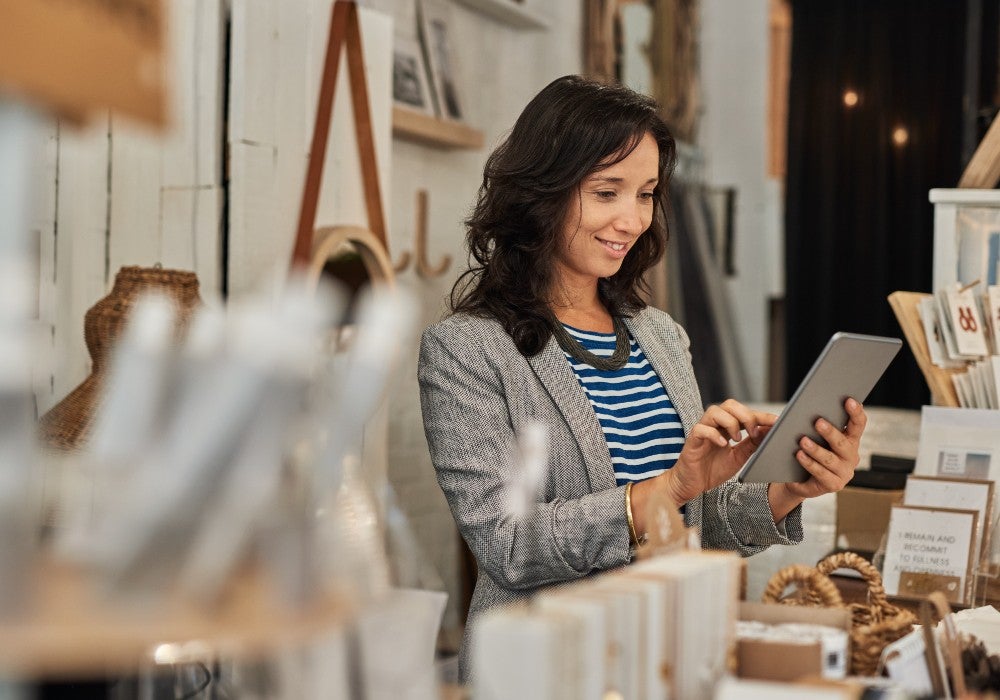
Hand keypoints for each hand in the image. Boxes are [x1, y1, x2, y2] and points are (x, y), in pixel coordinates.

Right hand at [663, 399, 777, 504]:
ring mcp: (702, 431)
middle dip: (746, 415)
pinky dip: (714, 434)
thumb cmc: (712, 470)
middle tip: (754, 433)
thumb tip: (768, 432)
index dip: (761, 415)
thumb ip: (752, 444)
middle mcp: (714, 425)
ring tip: (737, 439)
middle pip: (729, 405)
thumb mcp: (739, 458)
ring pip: (714, 411)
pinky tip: (723, 444)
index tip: (776, 421)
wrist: (692, 485)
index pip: (745, 413)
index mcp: (726, 427)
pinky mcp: (692, 440)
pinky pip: (701, 429)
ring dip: (730, 422)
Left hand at [779, 397, 866, 500]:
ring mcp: (844, 472)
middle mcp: (851, 456)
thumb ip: (817, 423)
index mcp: (850, 440)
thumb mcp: (813, 435)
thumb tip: (809, 405)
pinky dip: (809, 463)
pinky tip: (799, 455)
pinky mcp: (834, 485)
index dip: (855, 412)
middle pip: (842, 443)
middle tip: (818, 422)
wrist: (798, 478)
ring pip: (830, 459)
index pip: (858, 424)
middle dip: (830, 432)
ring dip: (816, 449)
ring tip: (802, 441)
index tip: (849, 400)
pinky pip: (821, 473)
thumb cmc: (808, 451)